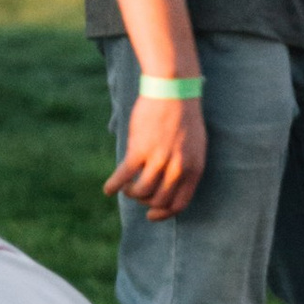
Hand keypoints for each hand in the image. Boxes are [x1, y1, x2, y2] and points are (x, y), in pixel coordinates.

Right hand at [106, 92, 207, 219]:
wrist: (173, 89)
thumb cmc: (183, 116)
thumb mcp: (195, 145)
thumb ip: (186, 167)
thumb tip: (172, 186)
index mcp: (194, 168)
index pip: (179, 203)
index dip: (164, 213)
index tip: (151, 214)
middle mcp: (178, 167)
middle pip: (158, 200)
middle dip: (146, 202)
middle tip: (138, 194)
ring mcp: (159, 159)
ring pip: (141, 192)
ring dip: (131, 193)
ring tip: (127, 187)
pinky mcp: (140, 149)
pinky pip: (124, 176)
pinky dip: (114, 185)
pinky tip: (108, 189)